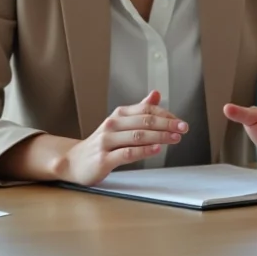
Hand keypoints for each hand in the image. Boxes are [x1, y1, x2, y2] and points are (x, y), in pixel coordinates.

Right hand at [59, 90, 188, 185]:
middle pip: (144, 121)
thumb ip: (139, 110)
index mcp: (118, 115)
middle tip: (183, 128)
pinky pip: (127, 153)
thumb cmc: (102, 143)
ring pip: (138, 136)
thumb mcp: (120, 124)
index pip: (146, 109)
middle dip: (167, 124)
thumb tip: (156, 94)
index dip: (165, 114)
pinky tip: (156, 149)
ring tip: (175, 138)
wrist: (74, 161)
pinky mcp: (104, 159)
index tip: (180, 121)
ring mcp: (107, 141)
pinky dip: (143, 150)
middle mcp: (112, 125)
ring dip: (160, 136)